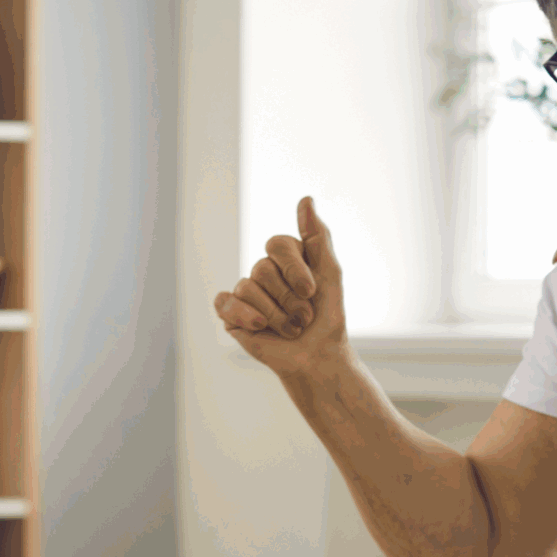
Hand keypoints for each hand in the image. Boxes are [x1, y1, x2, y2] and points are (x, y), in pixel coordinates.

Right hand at [215, 196, 349, 376]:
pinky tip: (259, 327)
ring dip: (275, 314)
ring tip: (291, 328)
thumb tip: (306, 199)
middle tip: (304, 317)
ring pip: (248, 288)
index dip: (294, 269)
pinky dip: (245, 315)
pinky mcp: (231, 314)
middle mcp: (263, 271)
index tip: (312, 291)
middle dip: (288, 298)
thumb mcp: (330, 272)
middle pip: (263, 268)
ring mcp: (246, 292)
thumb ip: (317, 236)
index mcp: (285, 258)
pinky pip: (226, 303)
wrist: (318, 357)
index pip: (278, 244)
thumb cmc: (327, 316)